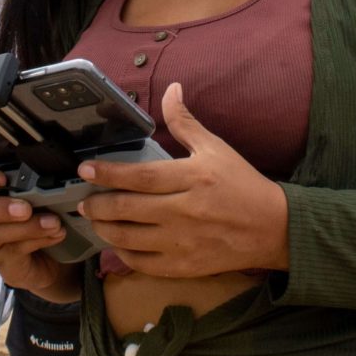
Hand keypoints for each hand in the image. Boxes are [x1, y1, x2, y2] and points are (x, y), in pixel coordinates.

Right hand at [0, 167, 78, 301]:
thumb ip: (33, 186)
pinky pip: (14, 250)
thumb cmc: (39, 216)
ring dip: (26, 227)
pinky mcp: (4, 263)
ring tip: (53, 223)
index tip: (2, 178)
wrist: (51, 257)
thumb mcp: (36, 197)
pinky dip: (38, 240)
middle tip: (26, 209)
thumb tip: (48, 176)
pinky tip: (56, 234)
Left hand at [78, 82, 288, 277]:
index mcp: (191, 178)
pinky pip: (143, 263)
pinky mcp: (184, 266)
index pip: (140, 176)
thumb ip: (186, 122)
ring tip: (95, 219)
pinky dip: (123, 253)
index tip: (85, 169)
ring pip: (129, 238)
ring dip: (105, 228)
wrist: (273, 229)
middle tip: (82, 200)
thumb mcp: (216, 148)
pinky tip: (117, 242)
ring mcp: (182, 242)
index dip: (109, 173)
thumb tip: (171, 89)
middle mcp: (183, 212)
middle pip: (127, 209)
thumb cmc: (242, 184)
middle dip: (97, 204)